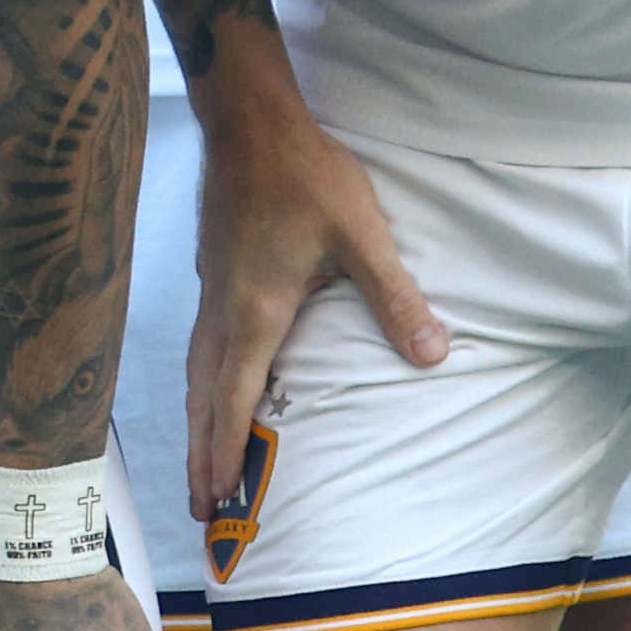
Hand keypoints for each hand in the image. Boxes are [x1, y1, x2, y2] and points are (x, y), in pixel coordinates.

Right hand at [184, 50, 439, 524]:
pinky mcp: (215, 275)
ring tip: (198, 461)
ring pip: (197, 373)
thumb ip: (395, 299)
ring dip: (198, 422)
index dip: (224, 451)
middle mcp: (225, 311)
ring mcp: (213, 292)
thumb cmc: (306, 175)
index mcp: (256, 312)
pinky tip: (213, 386)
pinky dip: (202, 384)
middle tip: (198, 508)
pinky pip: (201, 347)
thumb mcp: (362, 236)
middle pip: (204, 398)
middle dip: (200, 455)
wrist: (250, 122)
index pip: (234, 398)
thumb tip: (432, 355)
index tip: (216, 497)